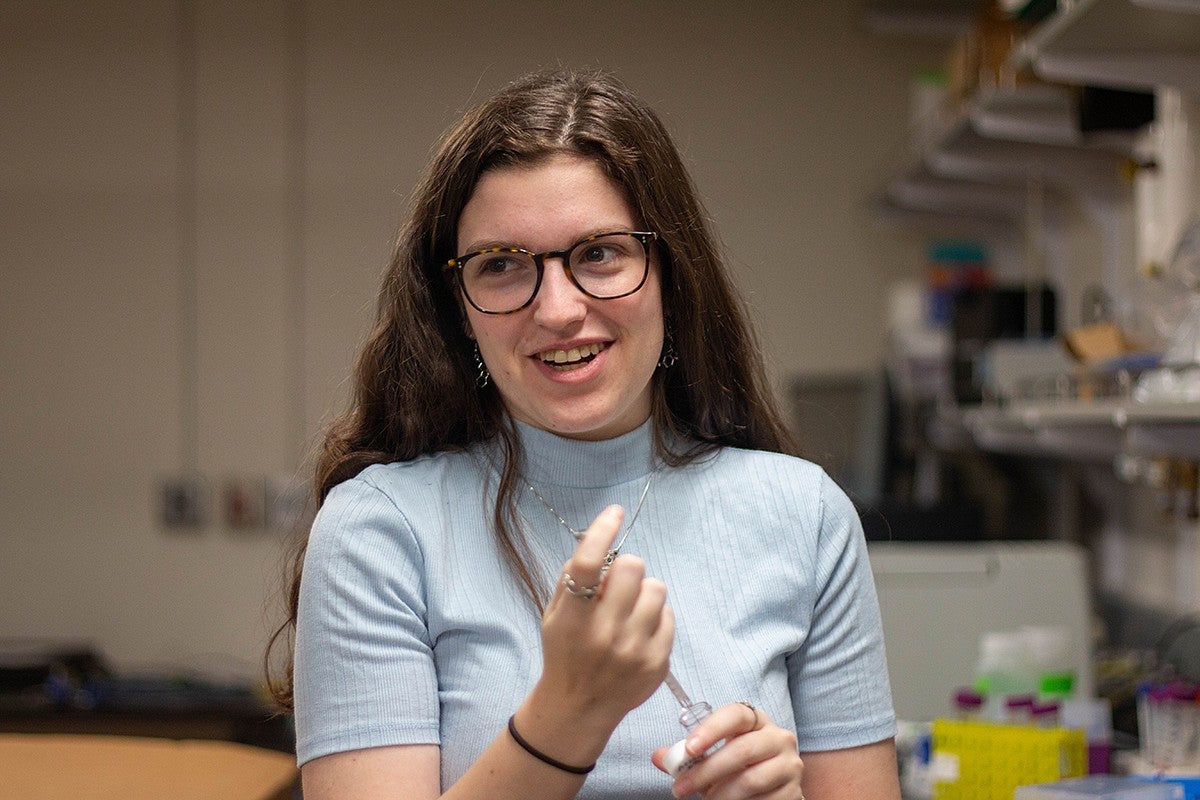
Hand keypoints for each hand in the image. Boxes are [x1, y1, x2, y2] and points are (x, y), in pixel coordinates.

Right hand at [537, 505, 674, 724]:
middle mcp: (604, 635)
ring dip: (643, 592)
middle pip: (632, 567)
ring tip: (629, 610)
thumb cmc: (565, 652)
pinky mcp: (657, 662)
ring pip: (656, 589)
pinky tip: (639, 630)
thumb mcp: (555, 615)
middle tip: (616, 586)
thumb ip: (574, 577)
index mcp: (572, 620)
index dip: (602, 532)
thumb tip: (600, 537)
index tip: (614, 512)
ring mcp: (634, 650)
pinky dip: (655, 616)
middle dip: (625, 569)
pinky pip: (669, 616)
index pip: (588, 565)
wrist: (578, 707)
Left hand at [651, 702, 804, 799]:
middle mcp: (778, 737)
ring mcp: (789, 765)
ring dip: (721, 794)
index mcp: (756, 720)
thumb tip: (658, 757)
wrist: (774, 788)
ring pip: (750, 780)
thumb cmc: (738, 765)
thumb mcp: (713, 755)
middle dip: (706, 771)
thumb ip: (687, 755)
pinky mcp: (794, 791)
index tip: (689, 748)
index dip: (712, 729)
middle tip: (681, 788)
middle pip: (742, 750)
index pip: (736, 714)